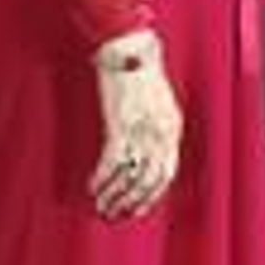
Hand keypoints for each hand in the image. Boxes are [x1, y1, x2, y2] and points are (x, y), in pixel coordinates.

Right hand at [90, 28, 182, 219]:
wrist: (128, 48)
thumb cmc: (140, 73)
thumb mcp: (159, 103)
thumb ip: (157, 128)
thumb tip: (146, 154)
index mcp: (173, 128)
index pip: (167, 173)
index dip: (152, 196)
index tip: (138, 209)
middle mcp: (161, 132)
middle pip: (151, 180)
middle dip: (133, 202)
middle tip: (117, 215)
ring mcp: (141, 129)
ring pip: (131, 176)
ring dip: (114, 196)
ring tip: (101, 207)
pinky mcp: (119, 124)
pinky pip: (112, 162)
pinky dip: (102, 179)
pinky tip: (91, 188)